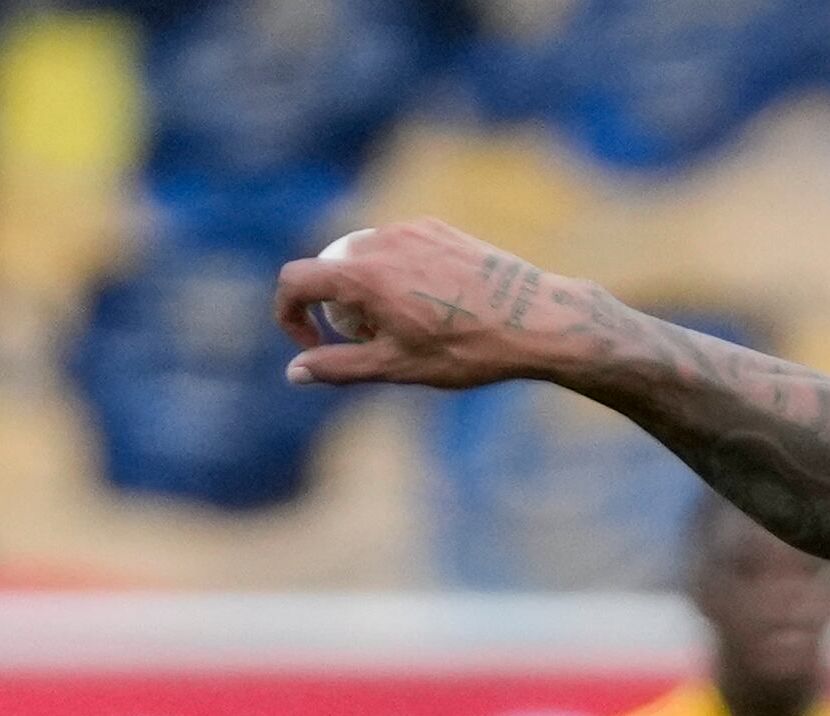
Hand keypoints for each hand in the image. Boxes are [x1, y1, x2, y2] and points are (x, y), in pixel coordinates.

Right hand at [276, 220, 601, 391]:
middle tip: (373, 338)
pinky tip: (434, 301)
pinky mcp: (437, 227)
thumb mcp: (399, 367)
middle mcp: (380, 242)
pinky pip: (398, 246)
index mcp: (362, 275)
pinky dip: (396, 271)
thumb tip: (295, 373)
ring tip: (407, 322)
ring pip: (363, 256)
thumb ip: (340, 366)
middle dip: (336, 305)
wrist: (540, 322)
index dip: (289, 313)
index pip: (295, 280)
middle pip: (329, 269)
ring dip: (365, 287)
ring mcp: (410, 229)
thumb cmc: (470, 350)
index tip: (312, 340)